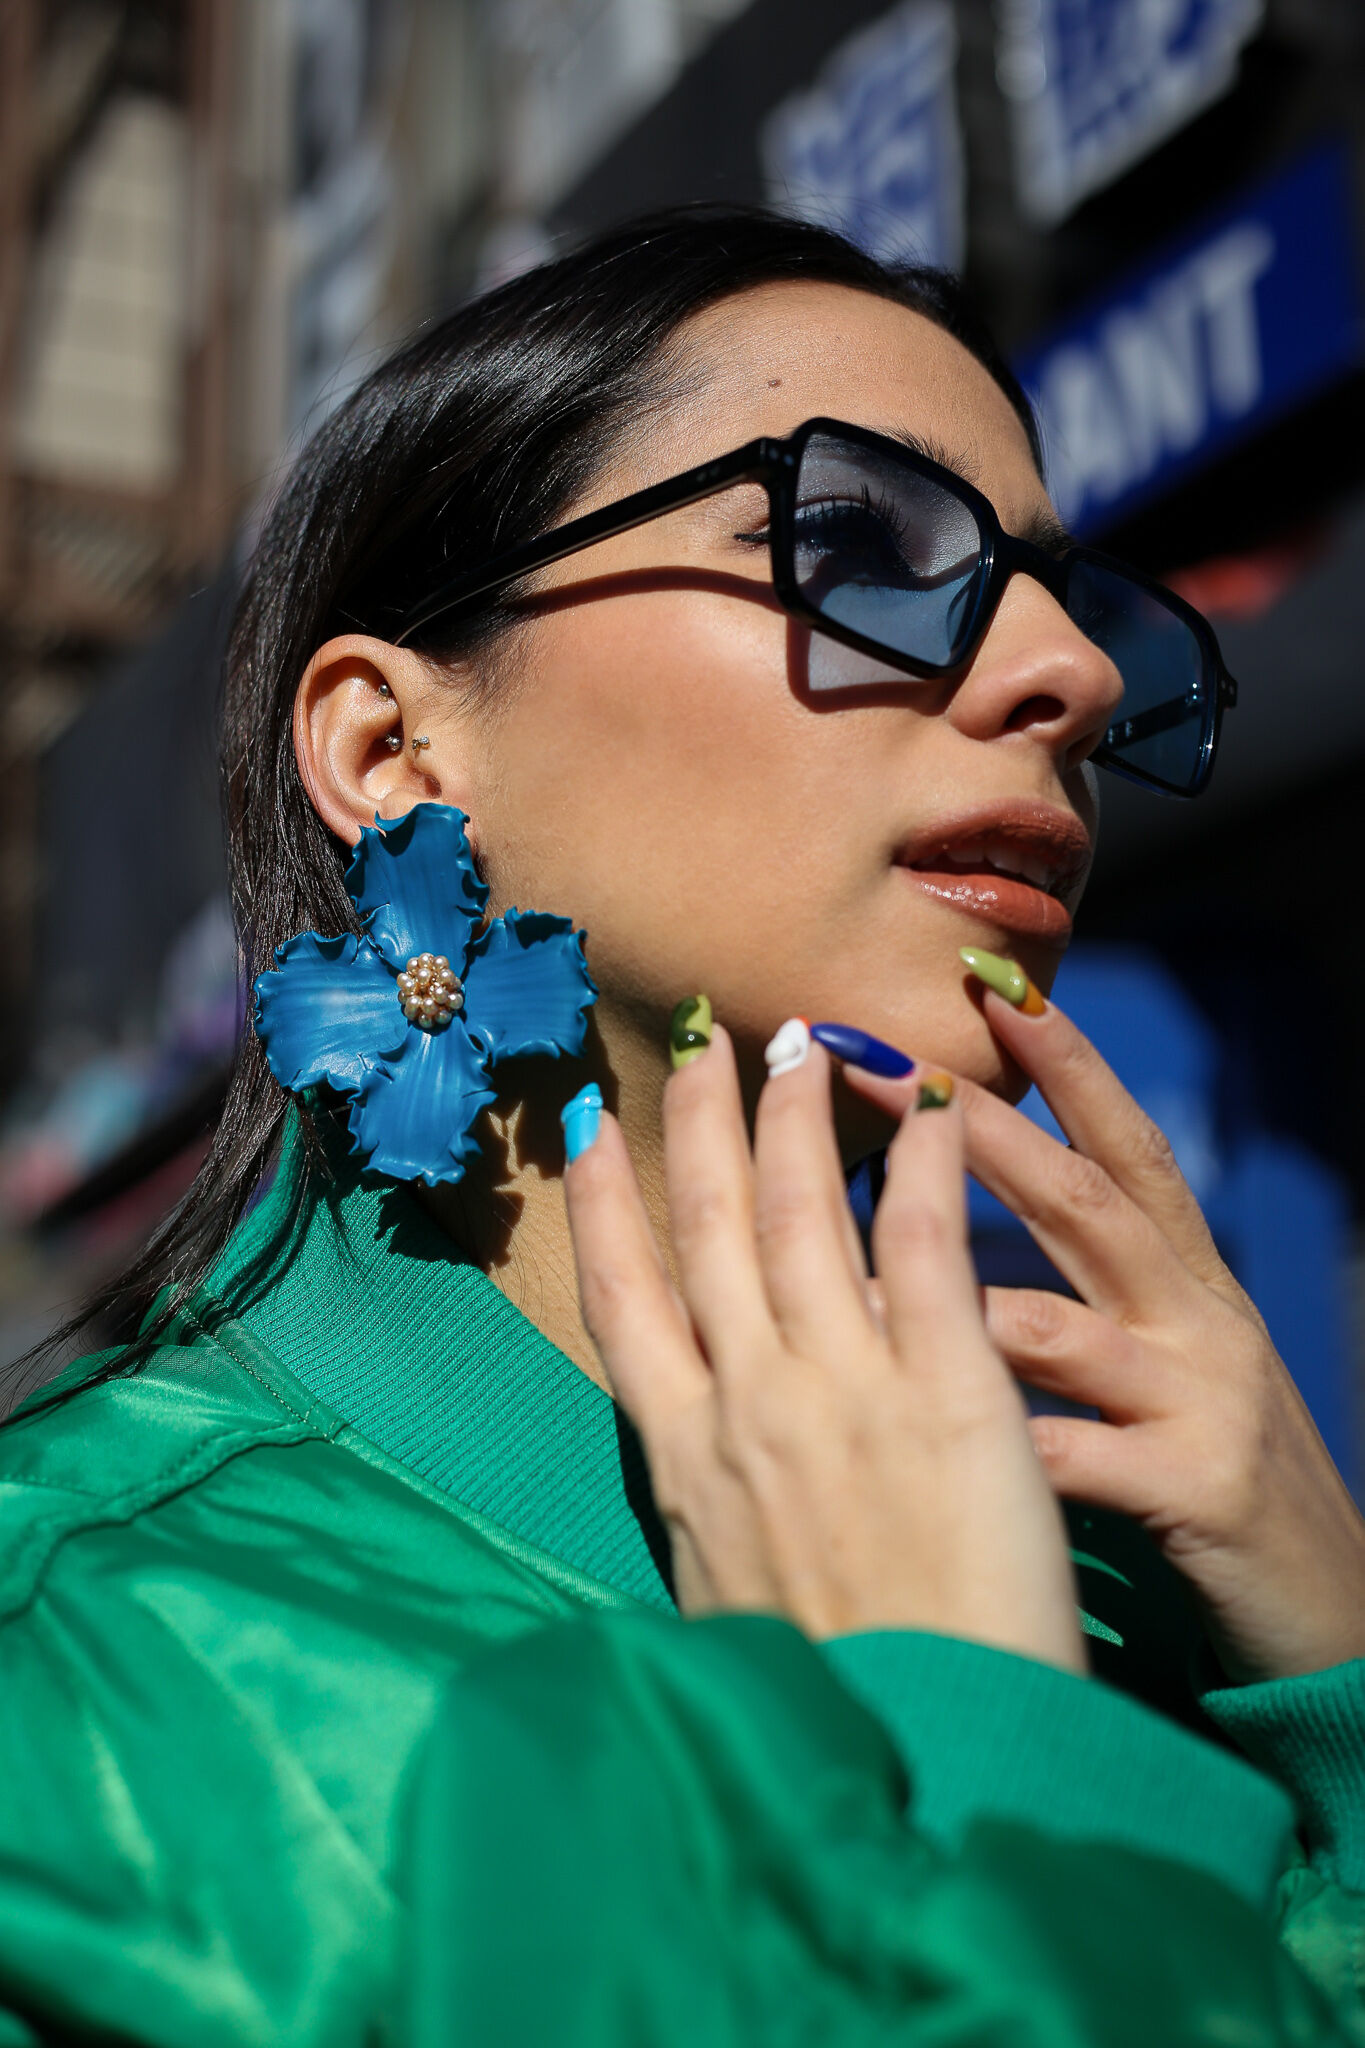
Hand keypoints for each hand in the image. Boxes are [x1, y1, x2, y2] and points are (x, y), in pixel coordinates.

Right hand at [563, 1024, 1084, 1672]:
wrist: (918, 1756)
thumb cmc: (821, 1698)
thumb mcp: (720, 1592)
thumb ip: (709, 1498)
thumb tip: (703, 1435)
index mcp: (682, 1459)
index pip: (624, 1299)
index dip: (605, 1203)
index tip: (596, 1129)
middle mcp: (746, 1403)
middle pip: (708, 1230)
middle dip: (700, 1124)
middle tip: (703, 1038)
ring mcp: (840, 1389)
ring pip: (802, 1217)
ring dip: (795, 1117)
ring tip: (798, 1041)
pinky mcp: (945, 1392)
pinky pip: (921, 1247)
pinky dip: (918, 1166)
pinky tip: (927, 1103)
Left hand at [846, 990, 1364, 1685]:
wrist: (1338, 1613)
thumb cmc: (1214, 1477)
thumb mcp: (1167, 1363)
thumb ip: (1087, 1290)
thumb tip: (967, 1218)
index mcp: (1186, 1281)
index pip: (1120, 1144)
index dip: (1063, 1058)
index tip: (987, 980)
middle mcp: (1199, 1321)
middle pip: (1084, 1201)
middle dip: (979, 1129)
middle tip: (884, 1061)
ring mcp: (1203, 1403)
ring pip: (1066, 1328)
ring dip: (953, 1295)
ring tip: (843, 1270)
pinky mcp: (1201, 1495)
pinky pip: (1078, 1461)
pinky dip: (1000, 1447)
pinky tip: (918, 1438)